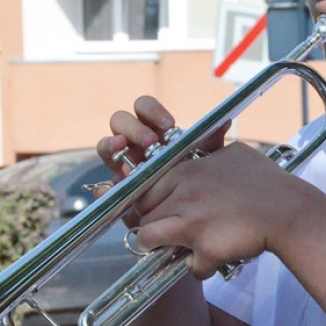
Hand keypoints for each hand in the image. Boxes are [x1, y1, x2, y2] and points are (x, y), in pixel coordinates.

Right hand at [94, 95, 228, 227]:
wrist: (192, 216)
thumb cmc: (198, 184)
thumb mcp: (207, 165)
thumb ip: (210, 145)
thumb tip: (222, 123)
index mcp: (153, 131)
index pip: (143, 109)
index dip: (151, 111)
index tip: (168, 124)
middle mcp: (133, 144)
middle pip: (120, 121)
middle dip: (133, 129)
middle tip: (150, 143)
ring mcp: (120, 166)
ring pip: (106, 146)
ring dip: (112, 146)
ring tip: (125, 154)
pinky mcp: (116, 193)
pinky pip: (102, 186)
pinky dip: (103, 187)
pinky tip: (110, 188)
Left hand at [132, 140, 309, 277]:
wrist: (289, 211)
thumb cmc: (266, 181)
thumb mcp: (234, 154)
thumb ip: (209, 152)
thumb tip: (202, 149)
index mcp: (185, 172)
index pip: (143, 190)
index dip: (150, 204)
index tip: (160, 212)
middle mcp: (182, 196)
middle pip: (143, 217)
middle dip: (155, 227)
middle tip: (172, 234)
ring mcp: (191, 224)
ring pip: (149, 241)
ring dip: (164, 248)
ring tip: (183, 249)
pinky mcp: (206, 249)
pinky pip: (189, 267)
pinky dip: (202, 267)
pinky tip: (216, 259)